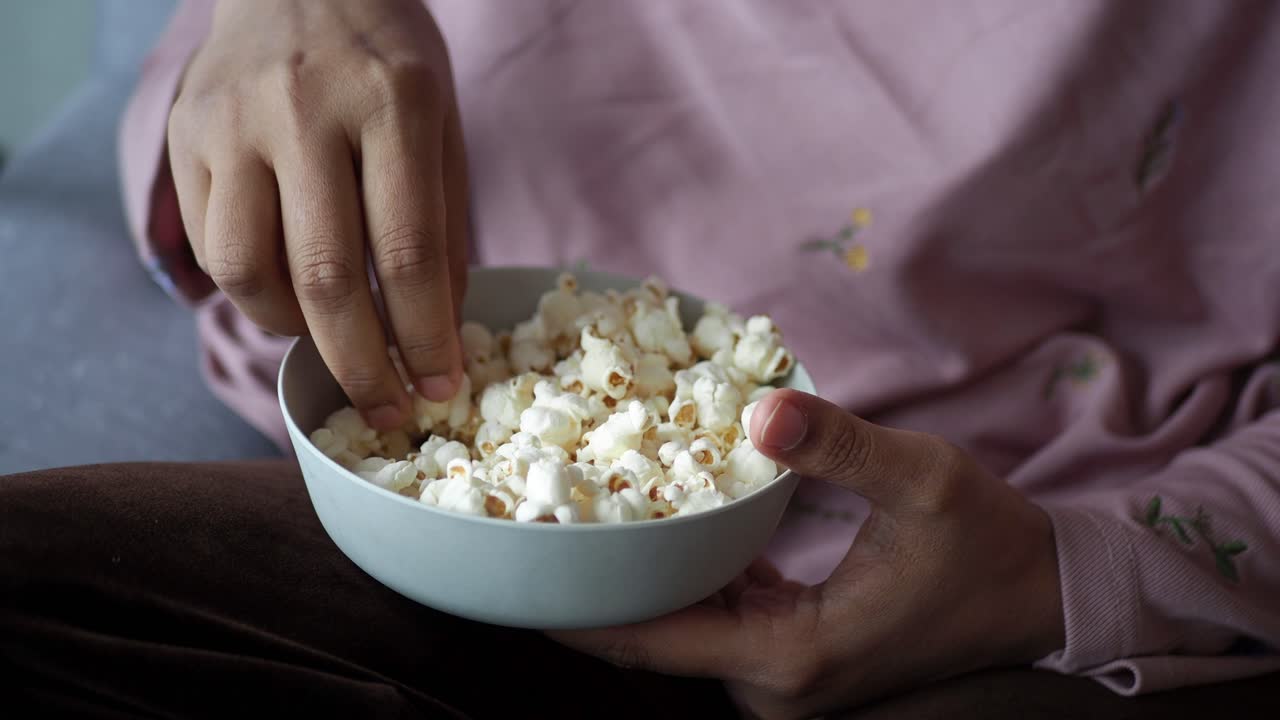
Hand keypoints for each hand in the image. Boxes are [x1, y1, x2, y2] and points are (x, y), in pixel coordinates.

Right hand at [168, 0, 468, 427]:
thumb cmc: (387, 59)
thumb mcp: (442, 124)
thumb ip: (442, 225)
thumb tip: (438, 334)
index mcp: (392, 103)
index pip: (408, 252)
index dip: (424, 337)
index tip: (439, 387)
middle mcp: (305, 110)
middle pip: (325, 277)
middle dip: (360, 365)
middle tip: (385, 407)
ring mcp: (232, 122)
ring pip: (245, 272)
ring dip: (293, 331)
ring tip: (330, 339)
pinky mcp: (184, 135)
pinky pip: (208, 246)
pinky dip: (251, 291)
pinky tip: (287, 292)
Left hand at [553, 389, 1065, 718]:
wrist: (1038, 596)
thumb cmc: (988, 545)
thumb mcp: (924, 481)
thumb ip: (838, 445)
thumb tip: (760, 413)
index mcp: (793, 656)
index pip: (654, 642)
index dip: (581, 608)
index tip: (525, 561)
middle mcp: (775, 684)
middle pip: (654, 641)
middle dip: (596, 587)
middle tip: (534, 520)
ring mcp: (781, 677)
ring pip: (680, 631)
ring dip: (636, 580)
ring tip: (576, 518)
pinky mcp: (791, 655)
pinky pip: (713, 621)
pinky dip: (683, 580)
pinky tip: (656, 527)